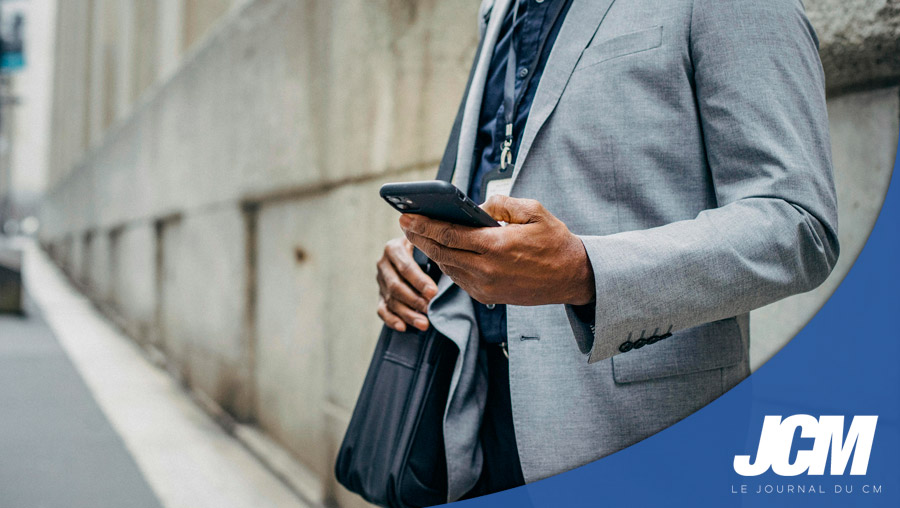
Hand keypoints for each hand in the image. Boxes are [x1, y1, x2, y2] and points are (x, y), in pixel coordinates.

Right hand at [376, 237, 438, 331]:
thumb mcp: (428, 244)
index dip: (419, 281)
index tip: (433, 293)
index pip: (405, 267)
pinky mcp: (380, 295)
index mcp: (394, 248)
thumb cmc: (426, 247)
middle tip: (430, 310)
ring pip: (390, 301)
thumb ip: (433, 253)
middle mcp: (383, 264)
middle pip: (396, 286)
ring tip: (424, 324)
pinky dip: (392, 320)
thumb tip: (449, 270)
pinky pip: (382, 310)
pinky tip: (403, 327)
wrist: (415, 249)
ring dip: (407, 314)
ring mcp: (380, 281)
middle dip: (414, 300)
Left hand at [399, 195, 594, 305]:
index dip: (425, 225)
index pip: (450, 234)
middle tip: (404, 224)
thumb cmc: (555, 241)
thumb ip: (501, 204)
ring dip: (431, 251)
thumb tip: (476, 207)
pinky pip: (459, 278)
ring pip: (448, 267)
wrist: (573, 277)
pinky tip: (441, 252)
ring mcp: (486, 287)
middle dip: (420, 237)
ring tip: (418, 236)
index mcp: (497, 246)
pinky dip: (447, 264)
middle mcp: (487, 269)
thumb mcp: (534, 211)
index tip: (407, 216)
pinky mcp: (488, 296)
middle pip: (442, 252)